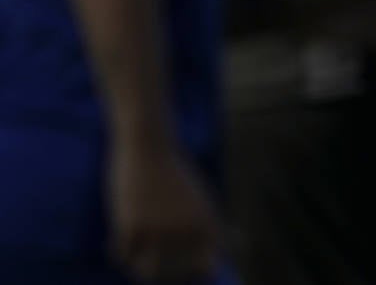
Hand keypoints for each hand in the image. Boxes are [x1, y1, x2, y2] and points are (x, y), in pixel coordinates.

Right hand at [108, 140, 218, 282]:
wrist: (150, 145)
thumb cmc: (175, 173)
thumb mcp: (200, 198)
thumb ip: (209, 229)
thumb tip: (218, 259)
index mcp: (209, 224)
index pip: (206, 270)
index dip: (192, 276)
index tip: (179, 272)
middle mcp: (188, 231)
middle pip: (175, 275)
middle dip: (162, 273)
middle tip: (148, 262)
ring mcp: (160, 231)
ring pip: (148, 273)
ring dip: (139, 268)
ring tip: (135, 257)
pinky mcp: (133, 227)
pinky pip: (123, 257)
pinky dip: (118, 250)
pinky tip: (116, 239)